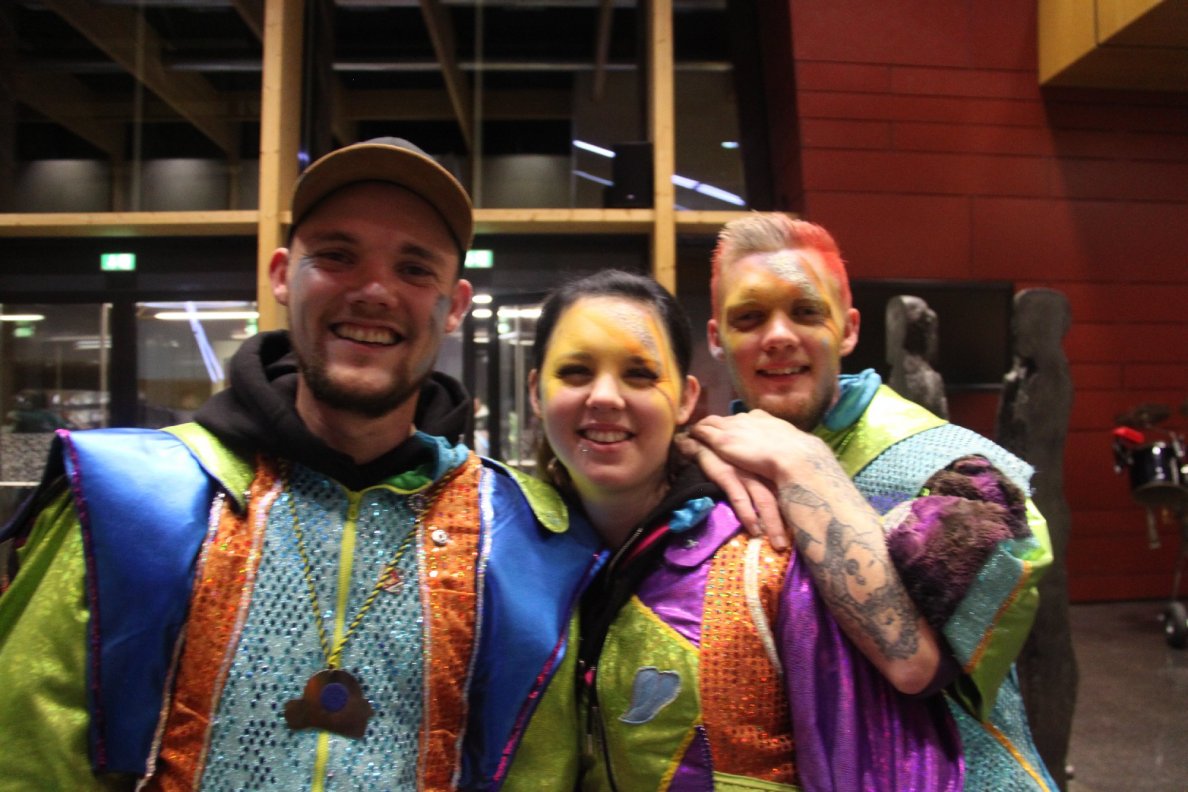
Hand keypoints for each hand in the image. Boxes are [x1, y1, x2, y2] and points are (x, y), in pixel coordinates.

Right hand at [675, 432, 786, 549]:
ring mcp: (744, 471)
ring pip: (764, 500)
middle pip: (779, 496)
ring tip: (778, 544)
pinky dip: (748, 515)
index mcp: (766, 464)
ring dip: (772, 524)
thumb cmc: (724, 449)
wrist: (701, 436)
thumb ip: (759, 475)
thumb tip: (775, 495)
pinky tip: (754, 530)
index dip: (793, 506)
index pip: (785, 486)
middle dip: (785, 521)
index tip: (802, 526)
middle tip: (788, 543)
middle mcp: (759, 468)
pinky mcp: (728, 474)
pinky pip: (740, 498)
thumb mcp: (745, 461)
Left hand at [687, 410, 837, 486]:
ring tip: (690, 436)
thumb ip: (779, 444)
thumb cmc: (798, 456)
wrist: (795, 458)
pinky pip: (700, 432)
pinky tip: (685, 440)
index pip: (741, 419)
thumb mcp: (788, 445)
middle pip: (723, 419)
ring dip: (699, 429)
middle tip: (703, 433)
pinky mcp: (721, 439)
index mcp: (762, 418)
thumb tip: (783, 452)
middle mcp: (745, 418)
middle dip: (713, 425)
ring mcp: (732, 427)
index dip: (732, 426)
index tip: (727, 432)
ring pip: (708, 422)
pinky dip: (692, 435)